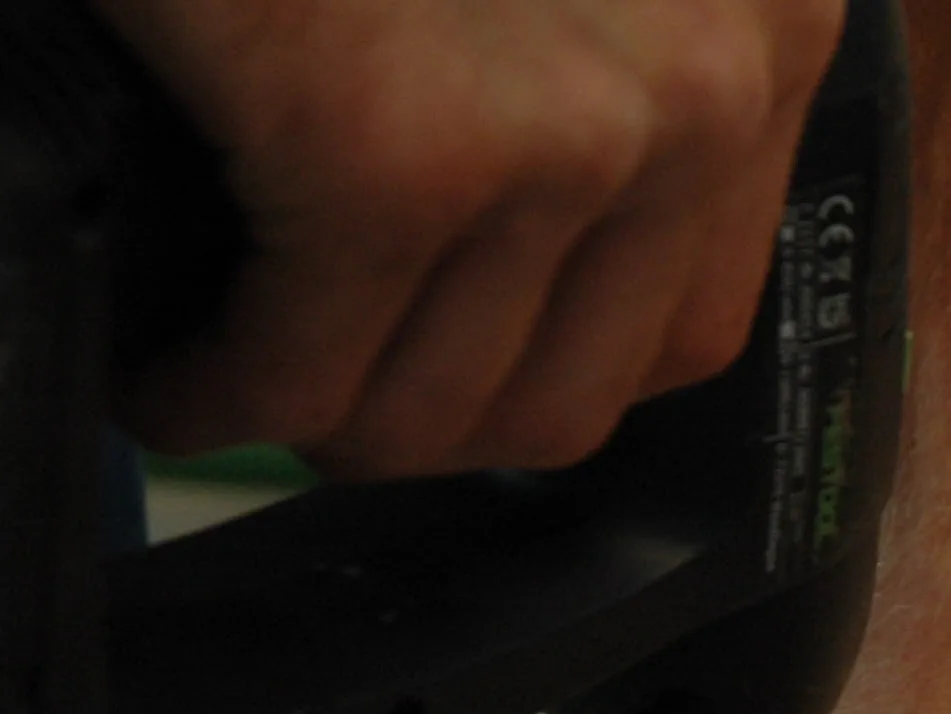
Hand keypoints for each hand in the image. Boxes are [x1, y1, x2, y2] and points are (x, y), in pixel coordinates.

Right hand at [96, 0, 843, 475]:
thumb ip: (598, 64)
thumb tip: (535, 266)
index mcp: (765, 13)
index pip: (690, 317)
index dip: (542, 366)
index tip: (438, 358)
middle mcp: (706, 83)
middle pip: (574, 394)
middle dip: (422, 416)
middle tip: (311, 385)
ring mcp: (569, 128)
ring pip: (441, 406)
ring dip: (313, 415)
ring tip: (225, 372)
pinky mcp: (398, 150)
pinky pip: (301, 365)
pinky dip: (210, 391)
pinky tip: (165, 367)